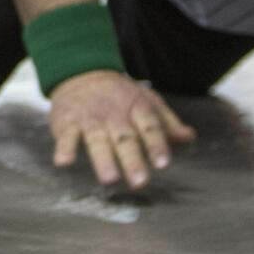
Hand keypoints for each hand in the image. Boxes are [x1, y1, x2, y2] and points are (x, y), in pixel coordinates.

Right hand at [48, 70, 194, 188]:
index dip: (157, 145)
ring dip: (103, 160)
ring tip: (109, 180)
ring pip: (97, 140)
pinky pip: (65, 136)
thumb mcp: (147, 102)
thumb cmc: (119, 94)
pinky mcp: (67, 122)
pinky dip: (64, 148)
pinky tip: (64, 162)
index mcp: (137, 108)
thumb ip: (166, 123)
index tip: (163, 164)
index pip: (150, 127)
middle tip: (140, 182)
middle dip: (132, 160)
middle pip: (125, 138)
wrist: (80, 71)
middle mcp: (114, 114)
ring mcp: (89, 118)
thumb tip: (189, 138)